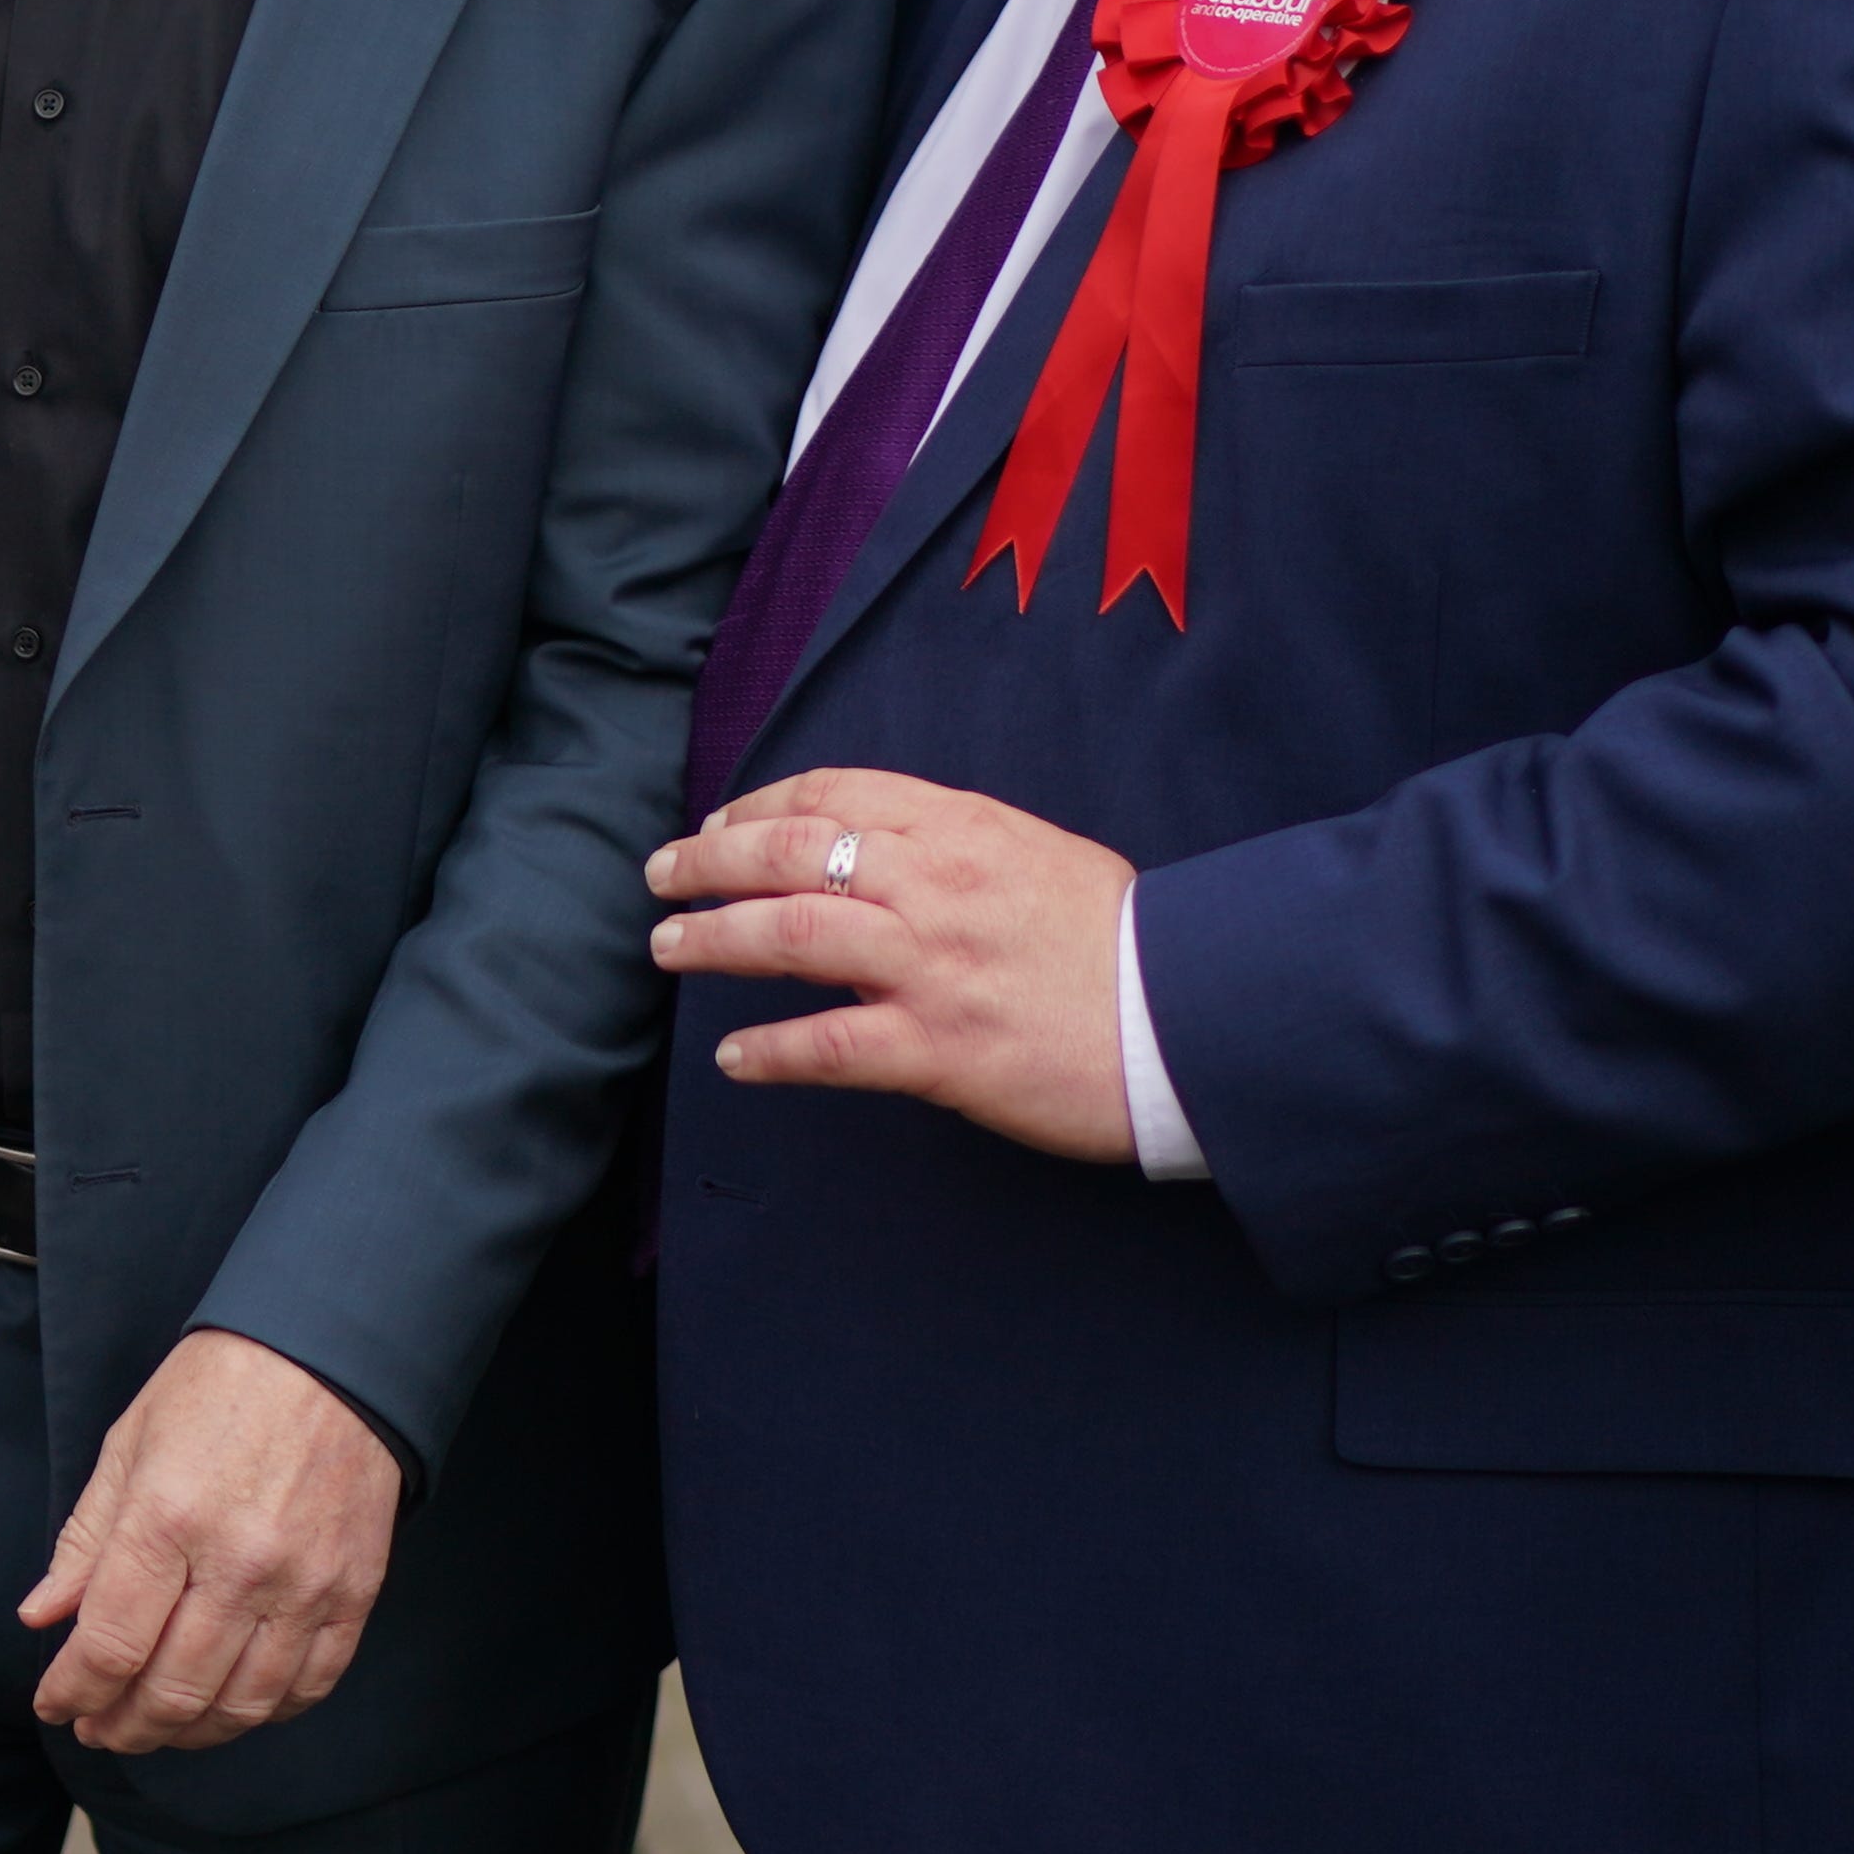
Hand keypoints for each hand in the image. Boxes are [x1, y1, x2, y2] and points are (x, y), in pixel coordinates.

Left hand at [20, 1328, 402, 1754]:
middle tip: (98, 1727)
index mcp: (166, 1518)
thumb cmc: (218, 1389)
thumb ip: (86, 1541)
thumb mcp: (129, 1446)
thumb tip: (41, 1617)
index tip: (54, 1703)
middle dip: (122, 1726)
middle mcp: (237, 1562)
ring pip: (239, 1705)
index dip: (72, 1691)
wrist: (329, 1355)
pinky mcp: (353, 1593)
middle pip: (171, 1691)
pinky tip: (229, 1705)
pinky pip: (307, 1687)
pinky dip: (262, 1713)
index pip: (108, 1645)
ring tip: (156, 1726)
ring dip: (187, 1734)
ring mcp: (303, 1585)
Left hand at [650, 768, 1137, 1159]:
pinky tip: (735, 1058)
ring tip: (668, 947)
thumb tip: (888, 852)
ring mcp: (930, 965)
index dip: (757, 807)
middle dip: (708, 860)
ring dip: (714, 939)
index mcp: (960, 826)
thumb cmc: (1128, 941)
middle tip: (661, 874)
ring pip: (789, 933)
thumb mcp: (1040, 854)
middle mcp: (933, 883)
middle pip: (788, 853)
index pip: (830, 795)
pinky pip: (829, 1045)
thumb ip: (958, 846)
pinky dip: (771, 1049)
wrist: (1192, 1018)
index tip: (719, 824)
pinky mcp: (939, 1049)